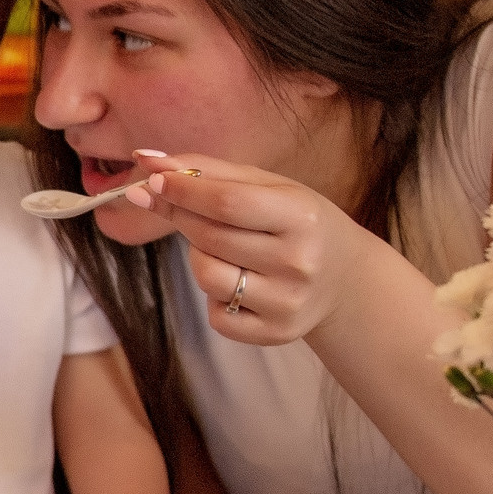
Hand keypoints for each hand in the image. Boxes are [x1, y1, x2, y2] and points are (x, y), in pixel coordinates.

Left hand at [123, 154, 390, 347]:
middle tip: (178, 205)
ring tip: (224, 249)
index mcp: (301, 216)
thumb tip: (147, 160)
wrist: (345, 279)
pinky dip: (214, 297)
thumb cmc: (296, 223)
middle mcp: (298, 261)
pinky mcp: (274, 333)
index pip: (226, 202)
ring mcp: (287, 302)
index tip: (153, 182)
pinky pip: (216, 315)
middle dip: (182, 217)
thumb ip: (208, 171)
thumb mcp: (268, 186)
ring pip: (206, 276)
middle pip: (209, 237)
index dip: (182, 191)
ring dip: (200, 257)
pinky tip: (239, 282)